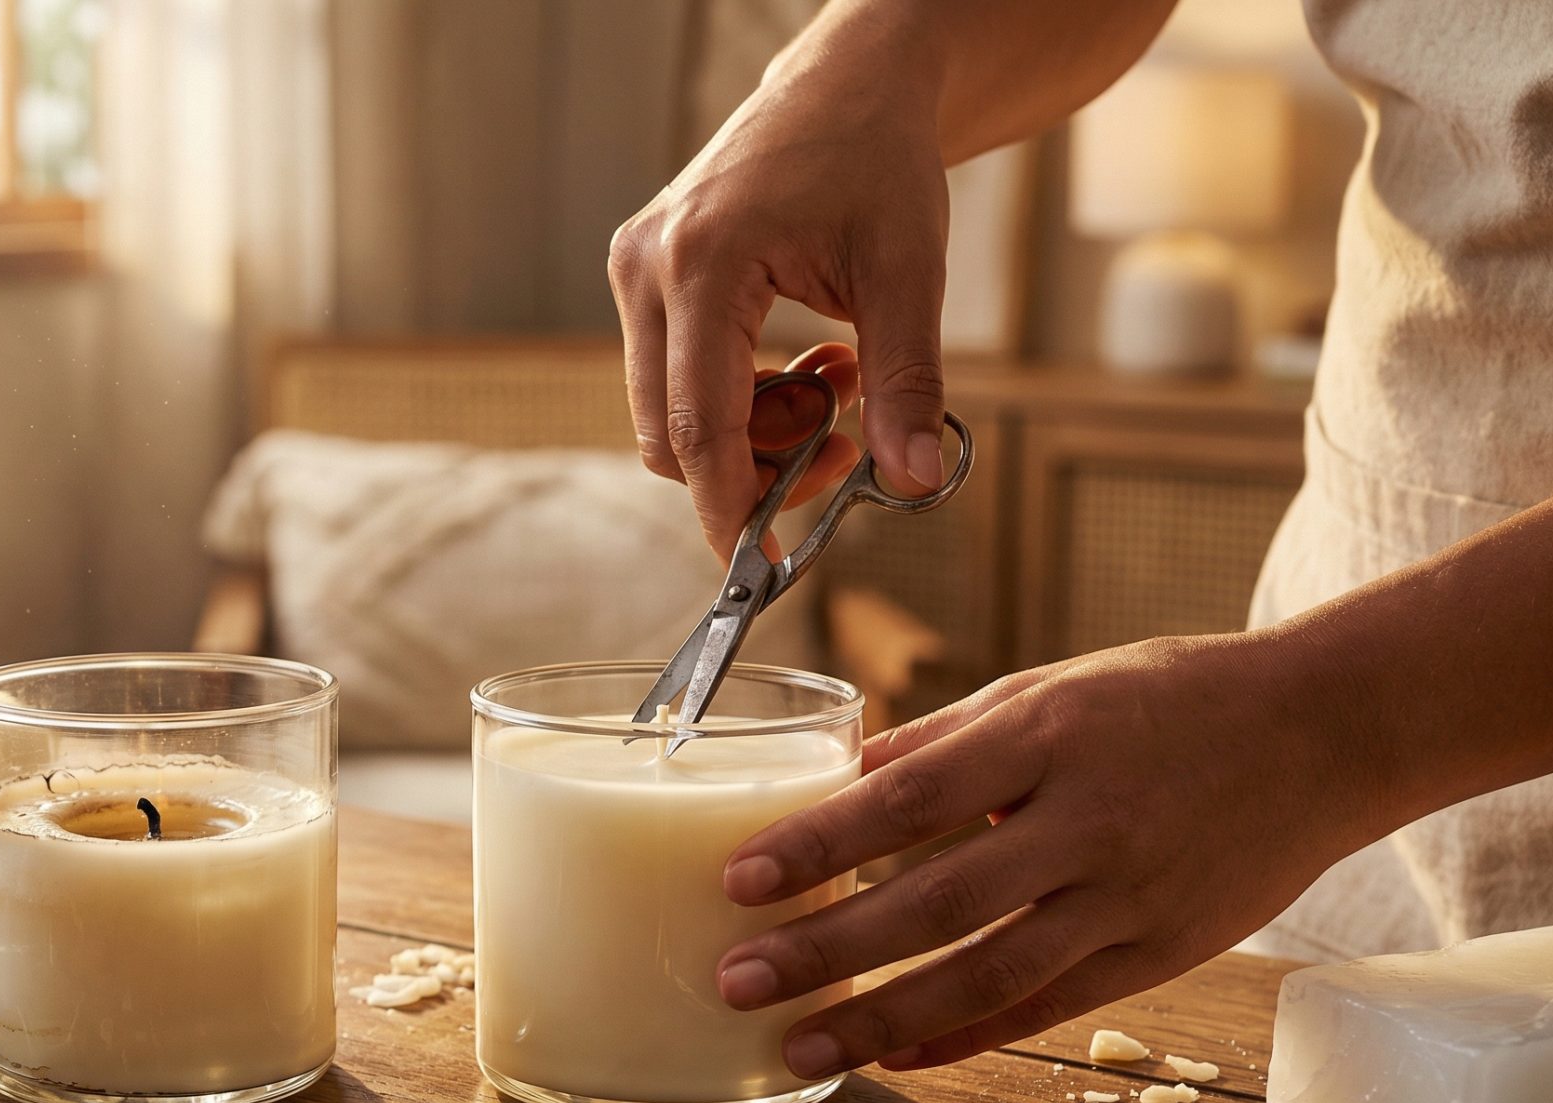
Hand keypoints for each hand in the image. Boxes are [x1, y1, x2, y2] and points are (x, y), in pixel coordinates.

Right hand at [609, 20, 951, 555]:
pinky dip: (740, 395)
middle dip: (757, 465)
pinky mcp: (645, 275)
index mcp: (703, 262)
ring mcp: (636, 271)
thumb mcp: (909, 272)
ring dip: (755, 429)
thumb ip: (909, 383)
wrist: (849, 87)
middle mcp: (648, 268)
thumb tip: (916, 480)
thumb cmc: (877, 160)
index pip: (697, 425)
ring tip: (839, 380)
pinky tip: (805, 358)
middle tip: (848, 441)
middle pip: (671, 435)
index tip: (766, 566)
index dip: (730, 507)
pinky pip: (674, 376)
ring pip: (669, 413)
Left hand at [710, 632, 1388, 1076]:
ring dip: (882, 1020)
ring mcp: (1126, 899)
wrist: (1325, 735)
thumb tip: (844, 777)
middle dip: (827, 951)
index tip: (741, 880)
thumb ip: (946, 742)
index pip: (910, 801)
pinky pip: (1045, 1009)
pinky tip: (895, 1054)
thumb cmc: (1171, 699)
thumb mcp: (1052, 689)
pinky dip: (965, 1036)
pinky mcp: (1157, 953)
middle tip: (738, 980)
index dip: (820, 845)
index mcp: (1048, 738)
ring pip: (987, 977)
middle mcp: (1085, 823)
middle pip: (935, 902)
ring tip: (799, 1049)